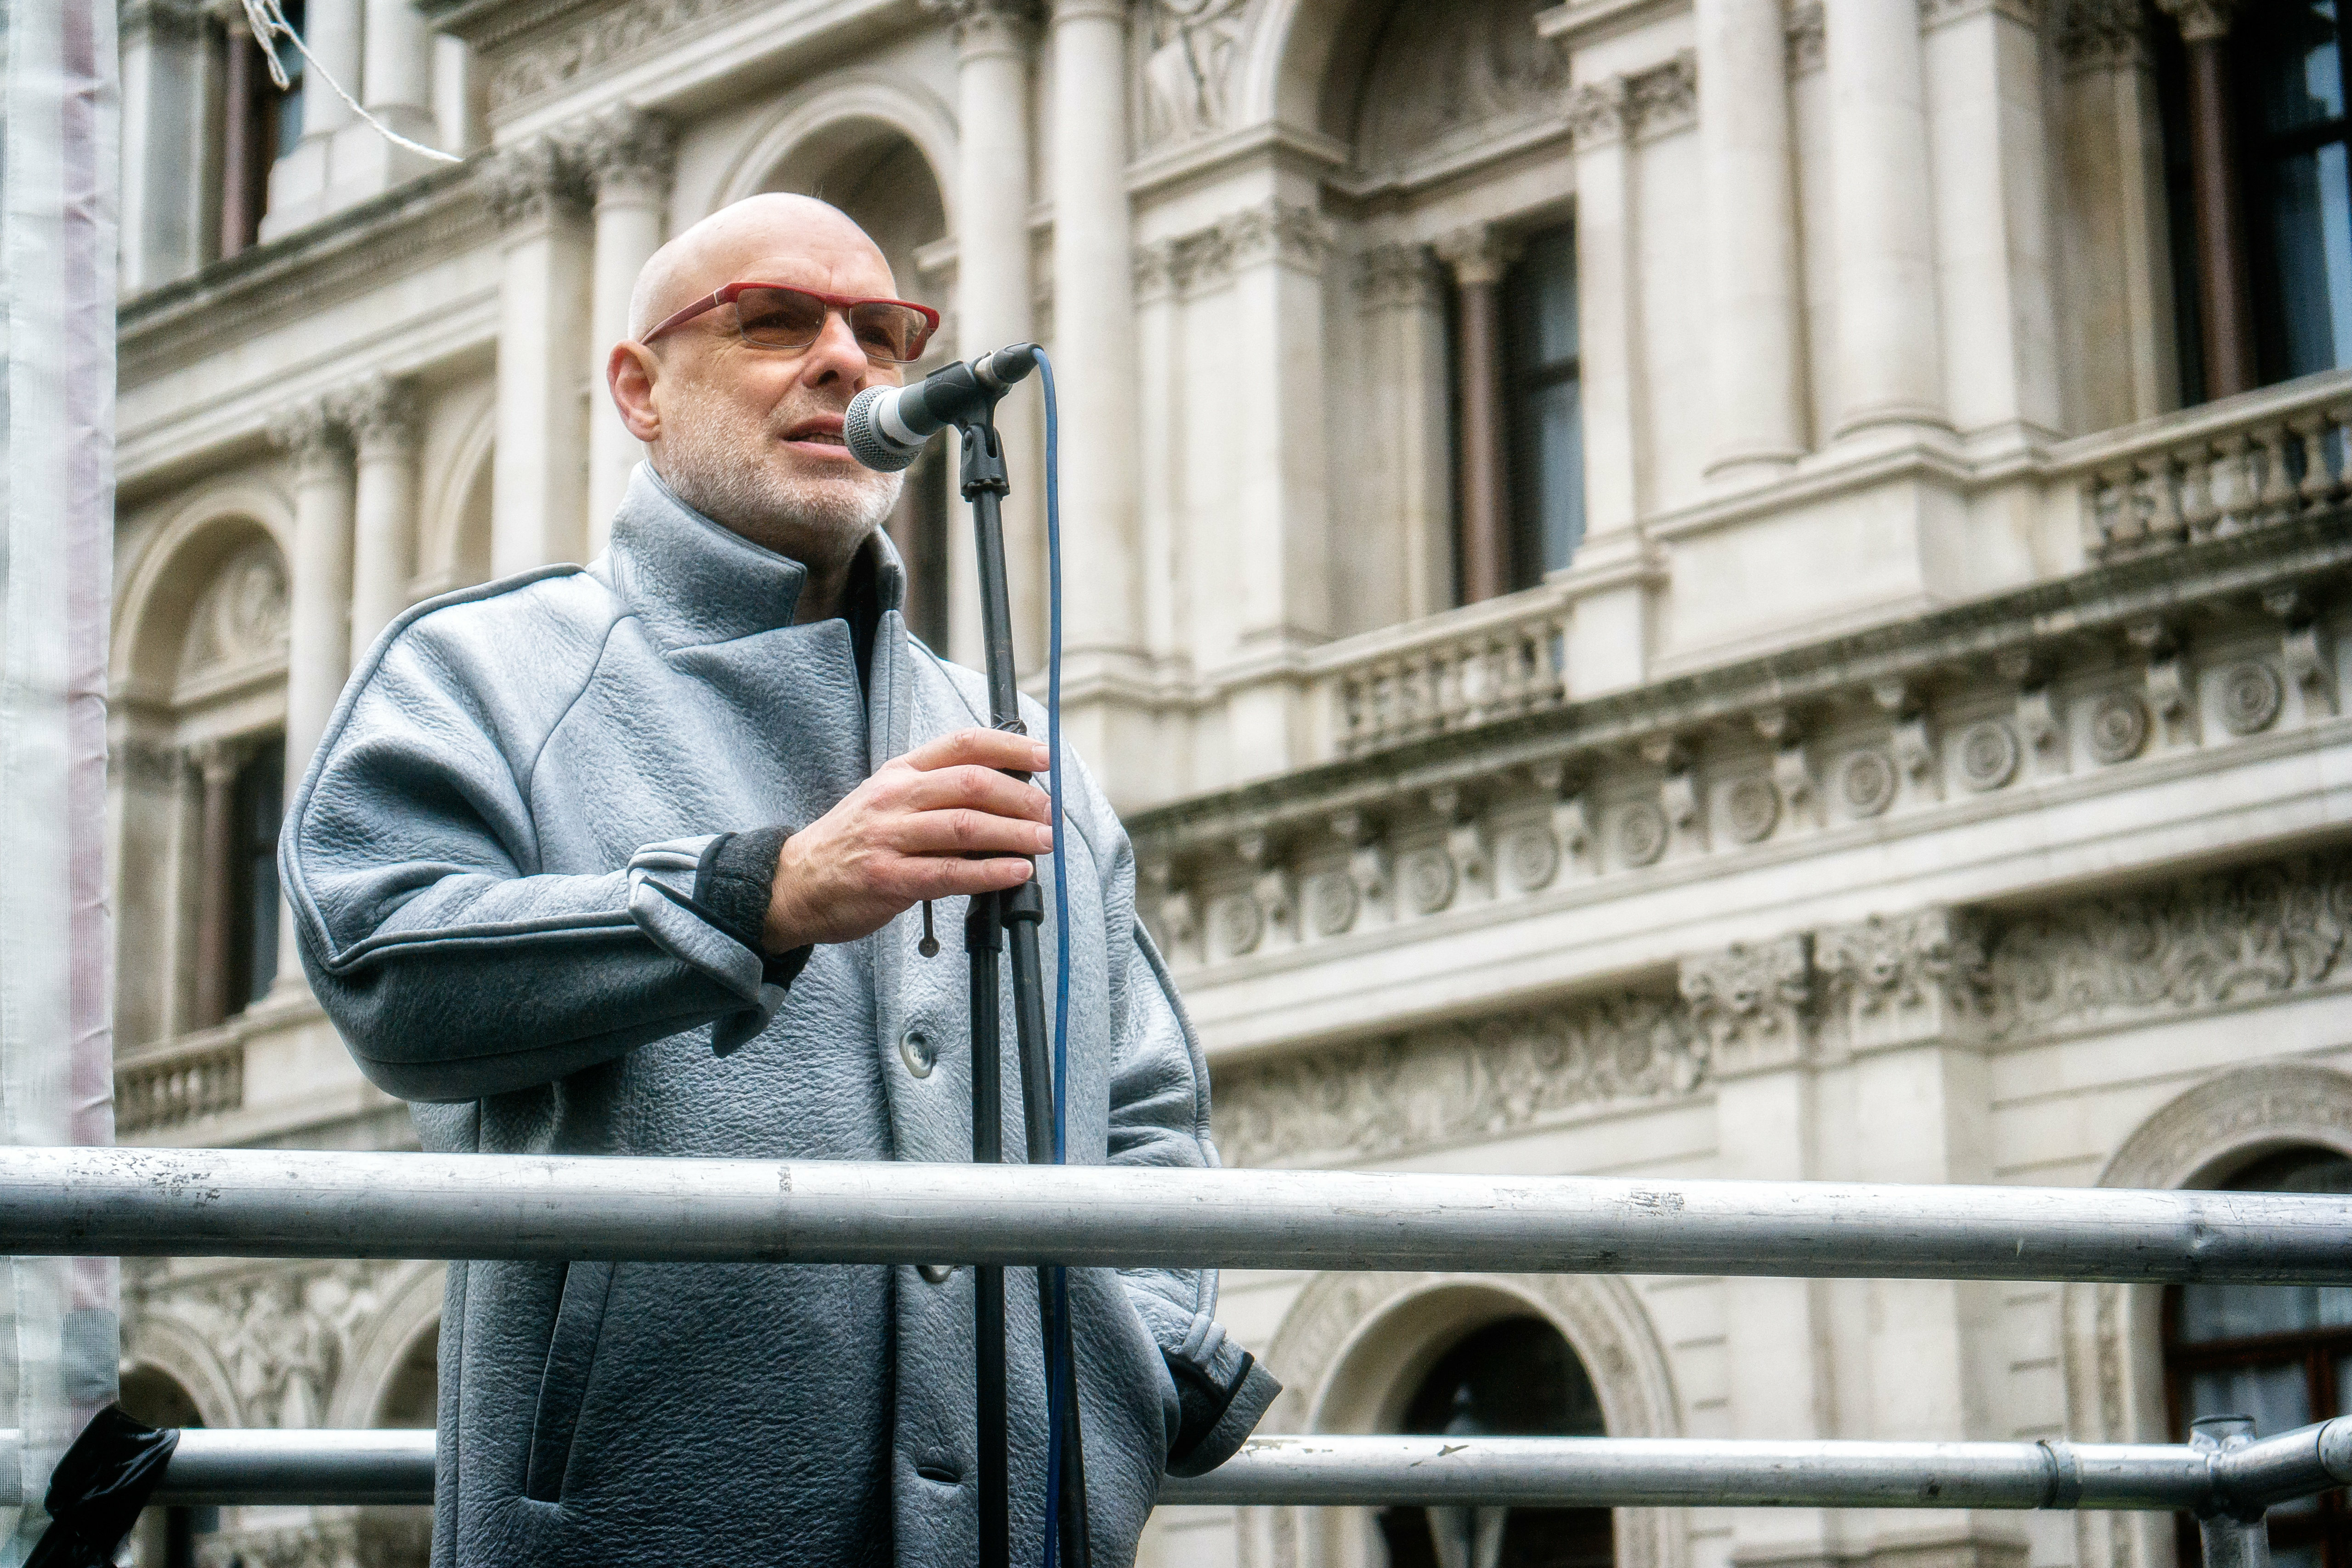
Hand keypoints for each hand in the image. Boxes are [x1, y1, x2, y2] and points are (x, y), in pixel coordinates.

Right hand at [763, 727, 1051, 951]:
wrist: (795, 882)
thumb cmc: (853, 843)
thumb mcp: (888, 801)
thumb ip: (937, 796)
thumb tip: (1006, 799)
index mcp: (900, 773)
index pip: (961, 745)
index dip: (1009, 747)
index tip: (1044, 757)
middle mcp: (895, 798)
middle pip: (971, 783)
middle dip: (1020, 796)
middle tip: (1049, 813)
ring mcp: (889, 837)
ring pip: (964, 826)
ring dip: (1014, 833)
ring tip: (1044, 841)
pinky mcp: (887, 878)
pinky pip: (949, 873)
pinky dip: (989, 872)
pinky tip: (1017, 872)